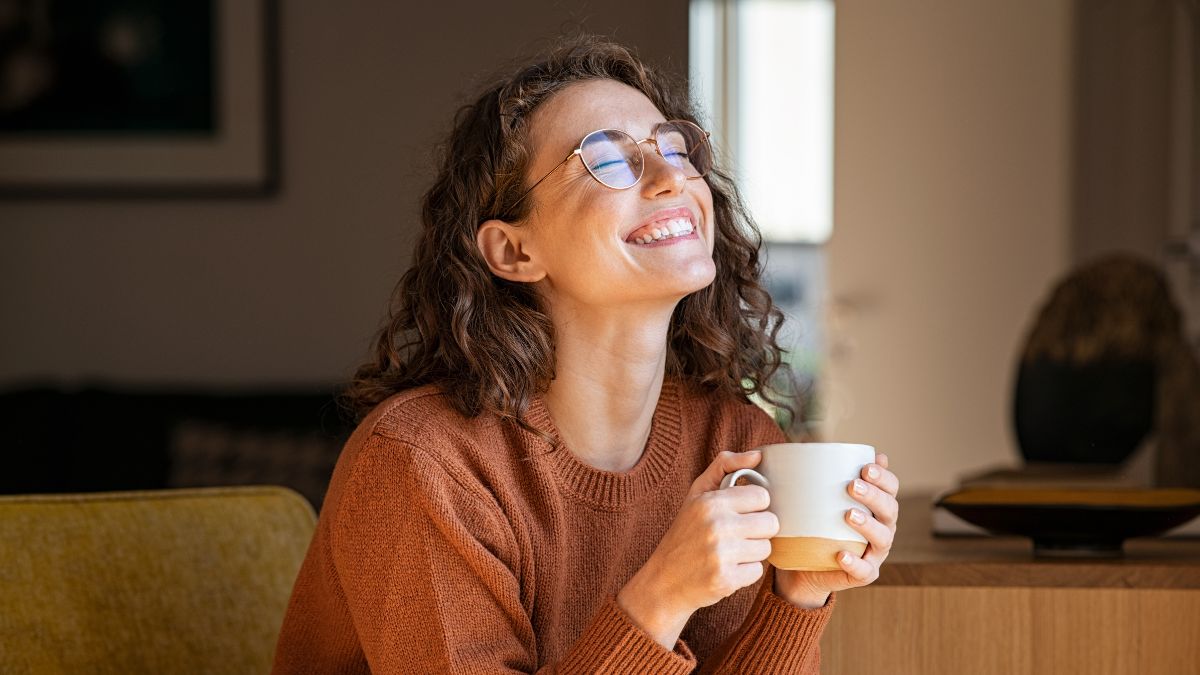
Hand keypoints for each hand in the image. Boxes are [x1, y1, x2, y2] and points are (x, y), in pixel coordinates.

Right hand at [617, 450, 778, 647]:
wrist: (664, 581)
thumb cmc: (684, 533)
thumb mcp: (697, 494)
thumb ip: (725, 466)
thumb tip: (758, 455)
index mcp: (711, 502)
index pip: (762, 497)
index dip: (754, 506)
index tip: (740, 513)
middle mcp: (717, 526)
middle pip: (770, 523)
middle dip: (757, 530)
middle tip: (737, 535)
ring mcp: (722, 554)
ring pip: (766, 548)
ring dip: (752, 552)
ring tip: (730, 552)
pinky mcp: (726, 580)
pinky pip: (758, 571)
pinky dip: (745, 572)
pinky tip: (727, 569)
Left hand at [773, 452, 899, 606]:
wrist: (805, 565)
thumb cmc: (816, 524)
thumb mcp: (818, 498)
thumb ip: (825, 476)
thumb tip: (819, 448)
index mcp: (877, 506)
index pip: (891, 488)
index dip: (884, 477)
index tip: (865, 467)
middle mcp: (882, 528)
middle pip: (890, 510)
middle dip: (874, 496)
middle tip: (852, 486)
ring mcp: (875, 553)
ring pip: (883, 538)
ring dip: (868, 525)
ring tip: (849, 515)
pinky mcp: (863, 574)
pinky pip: (864, 571)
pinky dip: (855, 563)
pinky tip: (842, 555)